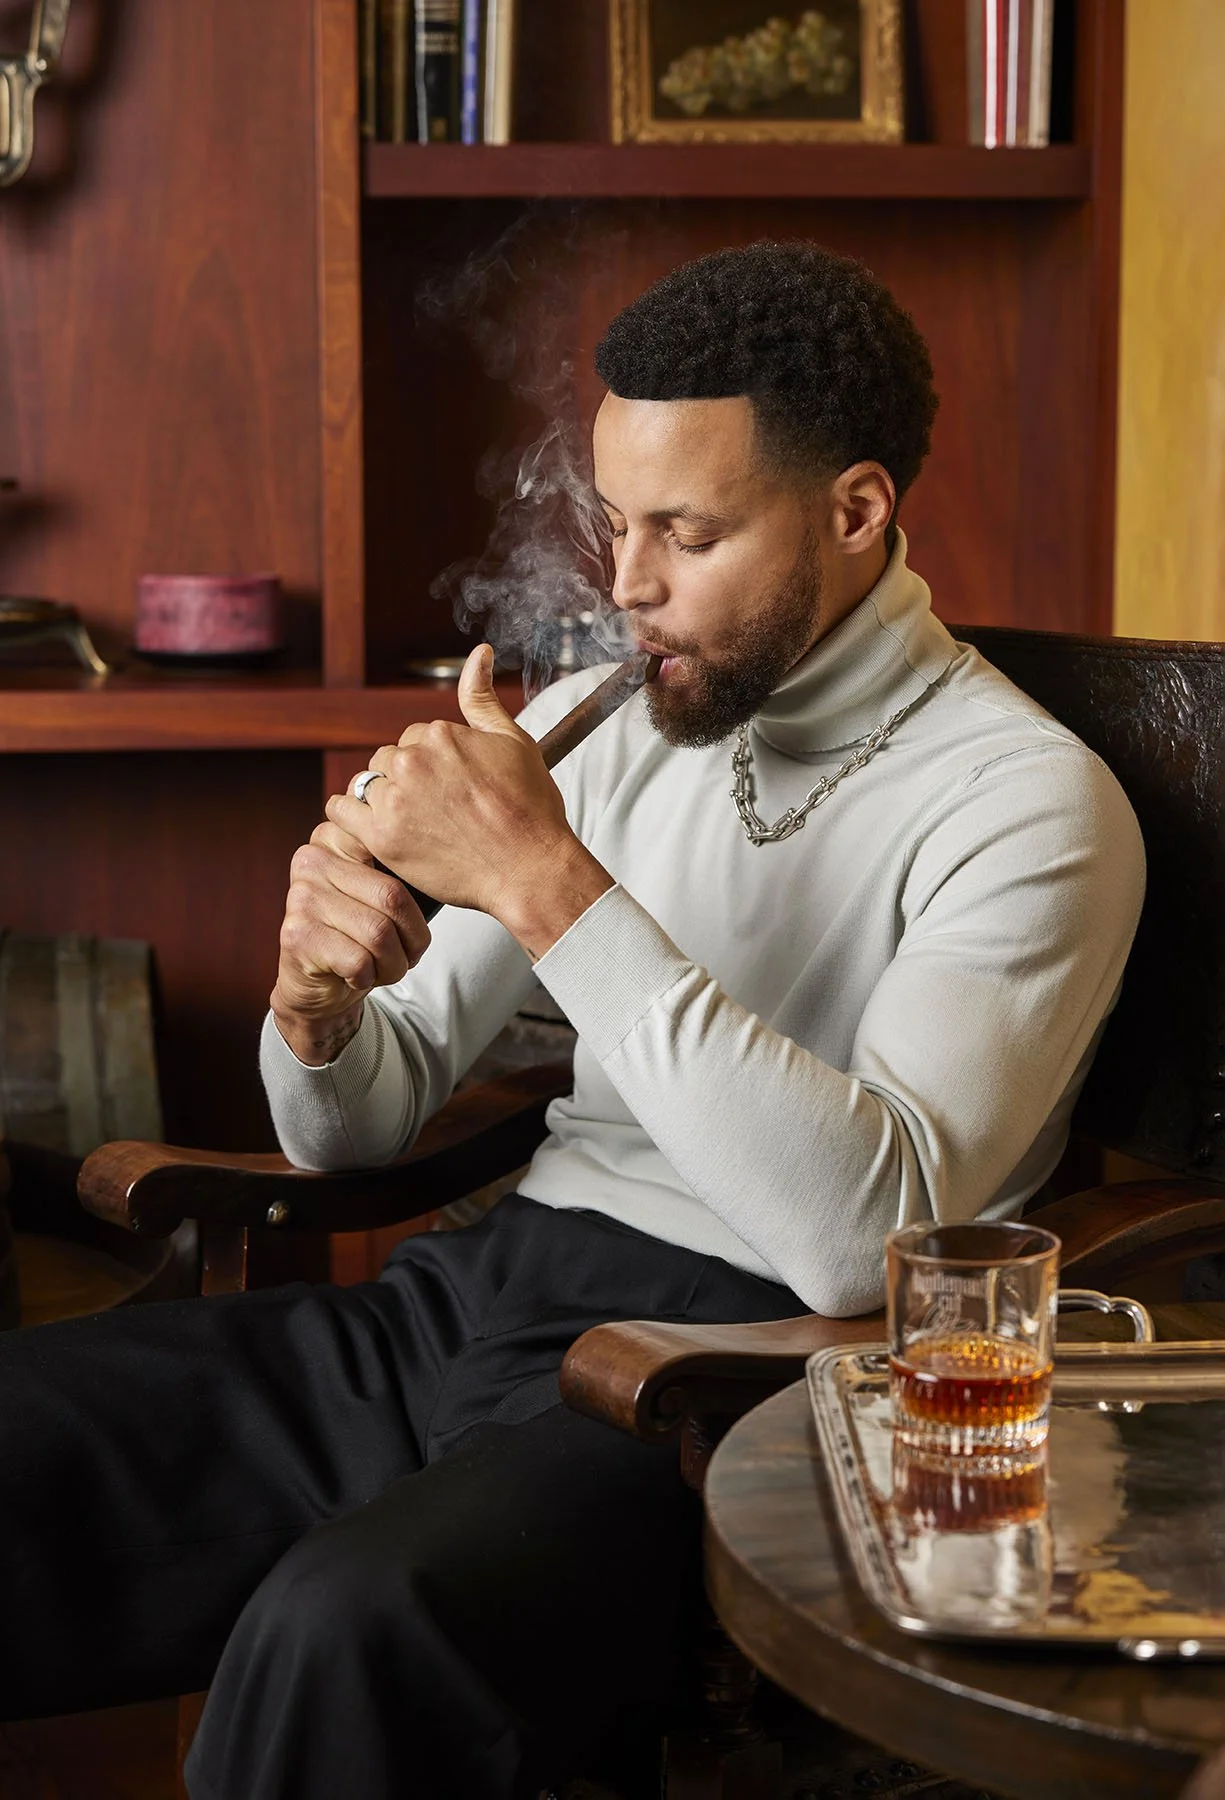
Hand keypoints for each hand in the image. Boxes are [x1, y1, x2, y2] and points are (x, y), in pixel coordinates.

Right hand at [269, 819, 431, 1064]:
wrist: (314, 984)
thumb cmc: (355, 935)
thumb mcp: (375, 893)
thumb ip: (395, 867)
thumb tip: (439, 857)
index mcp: (333, 840)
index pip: (393, 851)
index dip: (415, 895)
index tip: (409, 917)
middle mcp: (312, 861)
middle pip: (393, 897)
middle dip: (412, 939)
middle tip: (408, 956)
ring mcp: (302, 897)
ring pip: (379, 933)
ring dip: (392, 964)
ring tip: (383, 968)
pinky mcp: (297, 936)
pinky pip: (358, 960)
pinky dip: (368, 977)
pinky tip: (356, 976)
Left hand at [325, 644, 593, 934]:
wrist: (529, 868)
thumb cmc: (529, 809)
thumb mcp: (513, 742)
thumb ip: (483, 698)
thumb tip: (480, 653)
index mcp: (439, 734)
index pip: (416, 738)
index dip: (433, 763)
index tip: (451, 788)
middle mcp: (412, 760)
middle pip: (389, 759)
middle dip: (406, 780)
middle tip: (435, 810)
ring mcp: (394, 798)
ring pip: (367, 783)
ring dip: (382, 798)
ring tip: (412, 822)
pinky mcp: (381, 836)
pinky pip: (340, 811)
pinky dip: (351, 816)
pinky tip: (372, 826)